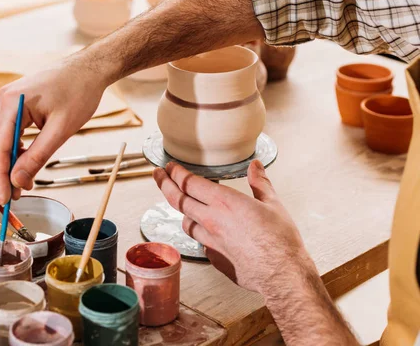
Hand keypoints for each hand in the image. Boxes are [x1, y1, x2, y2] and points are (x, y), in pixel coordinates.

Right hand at [0, 61, 104, 203]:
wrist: (89, 68)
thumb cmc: (79, 93)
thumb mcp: (61, 130)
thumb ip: (38, 156)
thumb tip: (18, 181)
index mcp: (11, 102)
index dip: (0, 176)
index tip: (6, 199)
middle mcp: (3, 99)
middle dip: (4, 173)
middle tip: (16, 197)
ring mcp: (8, 100)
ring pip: (0, 140)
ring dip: (9, 163)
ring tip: (24, 183)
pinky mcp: (16, 103)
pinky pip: (8, 132)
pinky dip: (15, 150)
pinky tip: (26, 163)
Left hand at [153, 160, 315, 294]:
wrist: (282, 274)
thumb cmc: (280, 240)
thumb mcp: (273, 204)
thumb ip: (260, 183)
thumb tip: (255, 166)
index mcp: (224, 202)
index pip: (189, 183)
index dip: (176, 172)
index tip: (169, 166)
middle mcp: (211, 220)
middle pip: (177, 200)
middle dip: (165, 184)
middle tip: (158, 175)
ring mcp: (209, 241)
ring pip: (185, 222)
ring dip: (183, 211)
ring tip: (183, 203)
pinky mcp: (213, 258)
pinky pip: (200, 241)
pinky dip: (201, 233)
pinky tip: (208, 231)